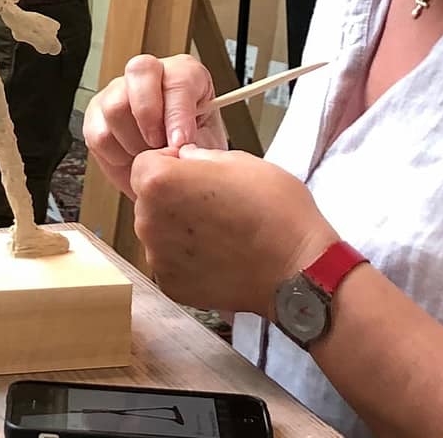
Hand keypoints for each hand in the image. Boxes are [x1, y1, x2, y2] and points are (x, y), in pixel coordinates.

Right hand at [82, 54, 227, 199]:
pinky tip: (133, 159)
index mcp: (184, 73)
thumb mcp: (208, 148)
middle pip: (139, 72)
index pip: (178, 78)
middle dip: (149, 115)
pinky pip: (98, 134)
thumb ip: (199, 143)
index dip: (178, 113)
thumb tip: (181, 147)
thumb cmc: (193, 154)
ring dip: (133, 141)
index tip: (181, 142)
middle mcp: (149, 75)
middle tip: (160, 146)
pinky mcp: (96, 115)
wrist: (174, 176)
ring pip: (115, 106)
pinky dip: (116, 155)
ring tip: (150, 156)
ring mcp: (118, 91)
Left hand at [130, 145, 338, 316]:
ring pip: (157, 231)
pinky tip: (219, 254)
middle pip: (148, 199)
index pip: (144, 164)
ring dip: (178, 228)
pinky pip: (170, 262)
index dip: (169, 163)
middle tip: (212, 202)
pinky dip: (187, 258)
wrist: (297, 270)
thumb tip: (185, 158)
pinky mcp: (171, 285)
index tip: (193, 170)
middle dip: (171, 196)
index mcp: (161, 183)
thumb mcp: (240, 161)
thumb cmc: (275, 210)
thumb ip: (201, 156)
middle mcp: (149, 221)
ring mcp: (158, 257)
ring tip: (219, 230)